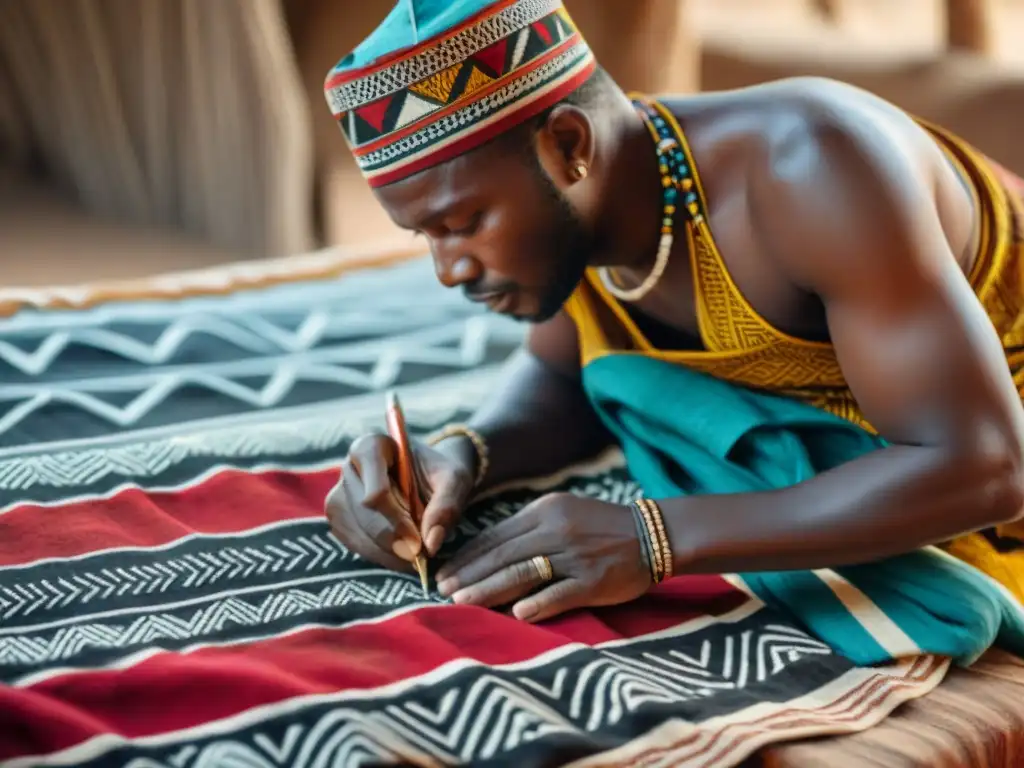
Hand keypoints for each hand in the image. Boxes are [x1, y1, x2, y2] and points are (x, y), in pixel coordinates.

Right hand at [325, 432, 474, 570]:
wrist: (428, 478)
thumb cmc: (439, 474)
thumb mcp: (455, 480)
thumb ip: (447, 506)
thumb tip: (431, 544)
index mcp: (372, 446)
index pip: (375, 490)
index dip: (396, 520)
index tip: (418, 541)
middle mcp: (349, 467)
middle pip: (365, 513)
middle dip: (393, 539)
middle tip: (419, 556)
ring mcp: (339, 493)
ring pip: (357, 532)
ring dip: (386, 552)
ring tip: (414, 556)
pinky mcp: (339, 517)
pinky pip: (353, 543)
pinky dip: (378, 555)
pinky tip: (399, 556)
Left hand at [435, 493, 650, 621]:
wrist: (652, 534)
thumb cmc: (599, 527)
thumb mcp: (561, 514)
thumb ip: (527, 531)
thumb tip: (485, 554)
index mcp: (544, 511)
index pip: (496, 535)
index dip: (468, 556)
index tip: (444, 572)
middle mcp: (556, 530)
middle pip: (503, 554)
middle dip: (470, 574)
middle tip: (443, 591)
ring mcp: (575, 556)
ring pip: (524, 573)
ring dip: (490, 588)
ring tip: (464, 602)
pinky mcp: (594, 580)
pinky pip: (560, 592)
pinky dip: (538, 603)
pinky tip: (516, 614)